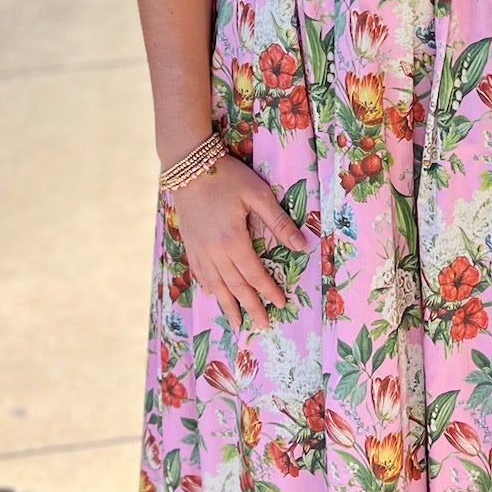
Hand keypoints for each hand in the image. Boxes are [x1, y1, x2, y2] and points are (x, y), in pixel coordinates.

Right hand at [170, 154, 310, 332]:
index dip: (269, 291)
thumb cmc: (227, 177)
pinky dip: (209, 287)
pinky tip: (213, 294)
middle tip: (263, 325)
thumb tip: (302, 246)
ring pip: (216, 285)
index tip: (281, 304)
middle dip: (251, 307)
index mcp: (234, 241)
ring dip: (228, 305)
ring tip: (237, 323)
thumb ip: (279, 222)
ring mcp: (199, 249)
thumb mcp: (258, 194)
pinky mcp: (190, 243)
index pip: (255, 274)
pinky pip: (200, 272)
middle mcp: (215, 252)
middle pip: (235, 286)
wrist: (188, 166)